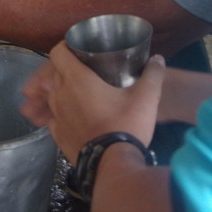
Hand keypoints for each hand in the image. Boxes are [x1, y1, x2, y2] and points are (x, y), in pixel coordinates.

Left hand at [22, 42, 164, 163]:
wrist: (112, 164)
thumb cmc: (126, 125)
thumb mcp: (146, 97)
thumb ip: (153, 74)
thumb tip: (158, 59)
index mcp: (77, 79)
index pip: (57, 52)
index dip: (65, 47)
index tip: (77, 50)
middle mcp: (61, 94)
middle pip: (55, 73)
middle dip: (66, 70)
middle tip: (86, 72)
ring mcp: (57, 116)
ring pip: (53, 96)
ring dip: (62, 92)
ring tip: (80, 96)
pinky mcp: (57, 135)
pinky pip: (54, 118)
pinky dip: (62, 114)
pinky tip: (75, 118)